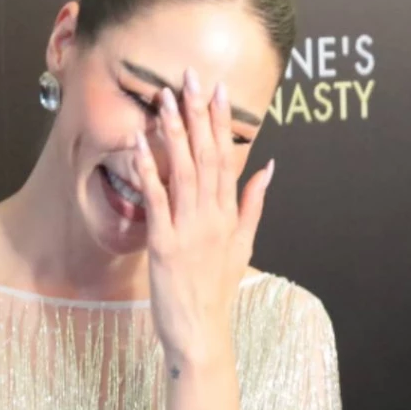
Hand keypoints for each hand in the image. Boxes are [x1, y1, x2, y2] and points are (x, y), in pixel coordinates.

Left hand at [133, 67, 272, 372]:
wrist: (202, 331)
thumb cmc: (218, 290)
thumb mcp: (244, 245)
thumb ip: (254, 204)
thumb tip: (268, 169)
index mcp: (230, 214)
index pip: (228, 158)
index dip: (222, 123)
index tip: (218, 91)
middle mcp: (213, 216)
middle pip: (208, 156)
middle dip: (199, 115)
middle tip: (192, 78)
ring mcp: (189, 228)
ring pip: (184, 170)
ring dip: (175, 132)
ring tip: (165, 98)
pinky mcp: (165, 243)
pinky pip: (157, 199)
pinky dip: (150, 169)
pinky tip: (141, 143)